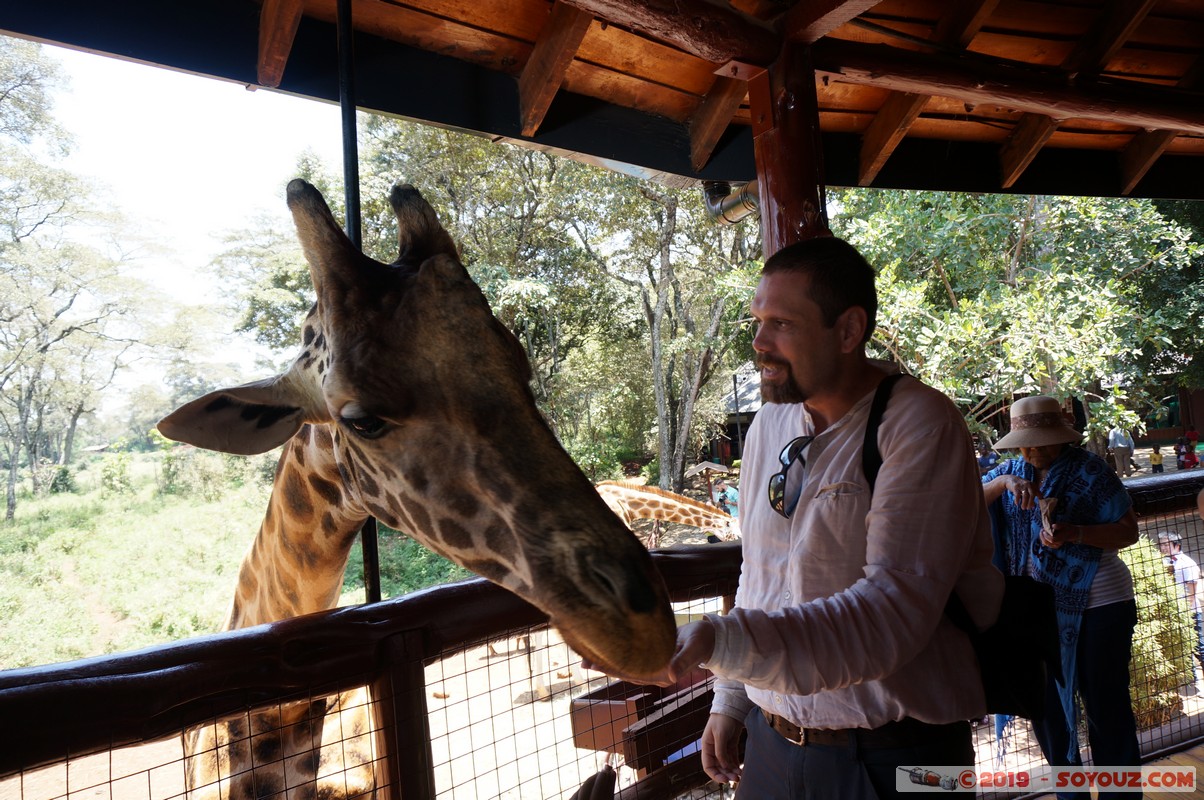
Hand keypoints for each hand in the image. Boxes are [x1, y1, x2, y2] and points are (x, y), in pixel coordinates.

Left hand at [580, 619, 716, 686]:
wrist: (711, 638)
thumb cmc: (704, 640)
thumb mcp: (695, 648)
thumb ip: (684, 661)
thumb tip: (671, 675)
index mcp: (663, 674)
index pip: (632, 673)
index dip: (613, 669)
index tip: (595, 663)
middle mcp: (655, 673)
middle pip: (624, 672)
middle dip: (604, 666)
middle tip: (582, 661)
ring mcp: (653, 667)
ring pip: (625, 667)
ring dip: (607, 663)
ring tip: (586, 657)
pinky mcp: (653, 657)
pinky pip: (631, 659)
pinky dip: (617, 656)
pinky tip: (606, 650)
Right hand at [701, 713, 744, 784]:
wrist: (731, 708)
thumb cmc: (722, 719)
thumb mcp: (720, 735)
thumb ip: (721, 751)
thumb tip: (724, 766)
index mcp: (706, 746)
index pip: (708, 766)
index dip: (715, 774)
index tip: (724, 780)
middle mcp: (713, 749)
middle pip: (718, 767)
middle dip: (726, 774)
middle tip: (736, 779)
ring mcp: (722, 747)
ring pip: (726, 764)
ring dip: (731, 771)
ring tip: (740, 776)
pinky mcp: (731, 745)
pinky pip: (732, 759)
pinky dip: (735, 765)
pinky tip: (740, 769)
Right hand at [1007, 476, 1041, 509]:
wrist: (1011, 479)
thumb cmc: (1021, 486)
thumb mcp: (1027, 490)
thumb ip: (1031, 497)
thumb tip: (1033, 507)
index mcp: (1033, 485)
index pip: (1037, 492)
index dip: (1038, 498)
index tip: (1037, 504)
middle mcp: (1028, 485)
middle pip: (1032, 494)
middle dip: (1030, 502)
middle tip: (1028, 508)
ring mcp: (1022, 485)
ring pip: (1025, 495)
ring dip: (1024, 502)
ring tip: (1023, 508)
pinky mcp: (1016, 487)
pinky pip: (1017, 494)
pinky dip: (1017, 499)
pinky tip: (1017, 504)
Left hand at [1041, 521, 1079, 549]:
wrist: (1071, 533)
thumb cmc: (1067, 528)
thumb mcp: (1063, 525)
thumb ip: (1058, 525)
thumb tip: (1052, 526)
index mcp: (1061, 538)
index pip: (1052, 540)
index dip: (1047, 536)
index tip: (1044, 530)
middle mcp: (1058, 543)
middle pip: (1047, 542)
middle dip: (1042, 536)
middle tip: (1042, 530)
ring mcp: (1056, 545)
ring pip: (1045, 544)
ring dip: (1042, 537)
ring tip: (1042, 531)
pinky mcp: (1054, 546)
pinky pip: (1046, 544)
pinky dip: (1043, 539)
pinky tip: (1043, 534)